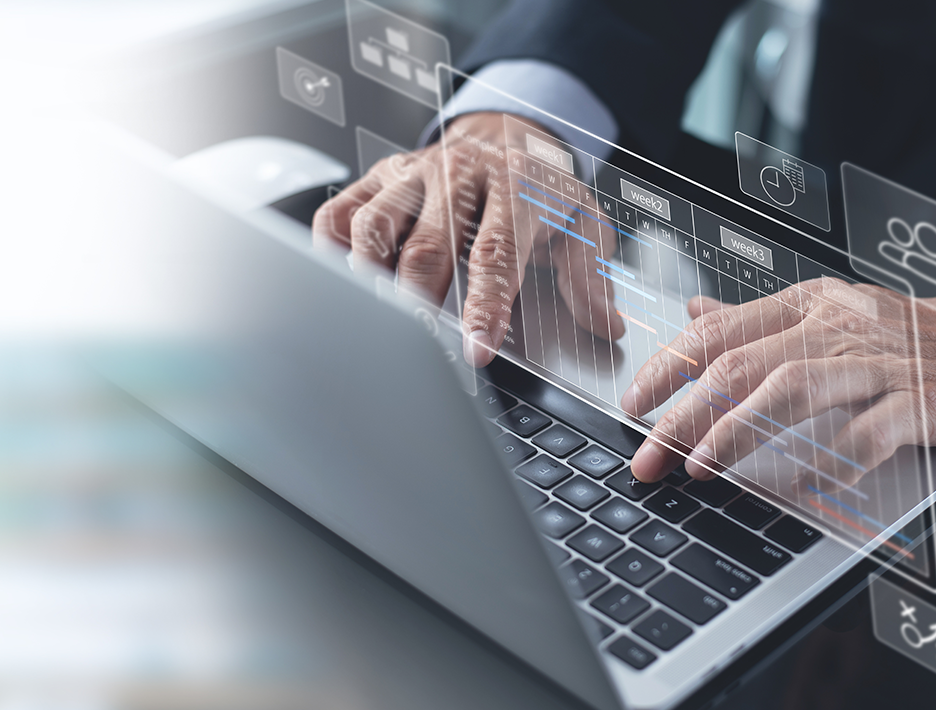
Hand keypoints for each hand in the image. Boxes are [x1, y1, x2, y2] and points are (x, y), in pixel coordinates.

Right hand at [313, 112, 623, 364]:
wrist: (508, 133)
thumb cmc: (540, 191)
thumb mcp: (581, 223)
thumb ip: (590, 274)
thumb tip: (605, 324)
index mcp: (514, 186)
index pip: (495, 254)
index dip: (484, 307)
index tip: (475, 350)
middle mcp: (458, 175)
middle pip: (427, 247)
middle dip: (418, 303)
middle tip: (416, 350)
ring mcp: (412, 174)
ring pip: (374, 228)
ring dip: (371, 280)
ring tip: (375, 324)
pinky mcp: (377, 177)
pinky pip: (339, 213)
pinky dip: (330, 250)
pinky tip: (342, 283)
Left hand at [620, 278, 935, 488]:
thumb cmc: (913, 337)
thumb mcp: (831, 314)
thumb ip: (759, 319)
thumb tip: (692, 310)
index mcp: (810, 304)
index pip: (719, 330)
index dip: (668, 367)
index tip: (633, 406)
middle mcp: (839, 326)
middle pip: (743, 365)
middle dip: (684, 414)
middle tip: (648, 457)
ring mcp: (881, 362)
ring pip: (792, 390)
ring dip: (738, 432)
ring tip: (700, 468)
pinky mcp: (923, 402)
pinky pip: (866, 432)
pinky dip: (828, 460)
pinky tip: (797, 485)